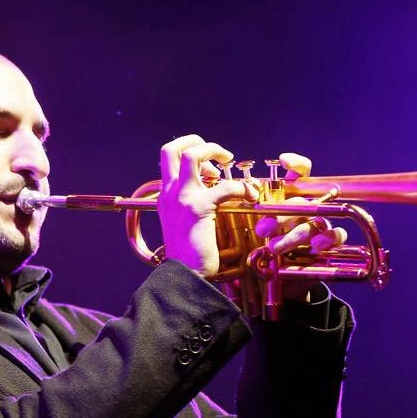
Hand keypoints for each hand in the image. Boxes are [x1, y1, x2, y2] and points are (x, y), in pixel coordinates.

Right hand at [158, 134, 257, 277]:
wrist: (186, 275)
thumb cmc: (190, 255)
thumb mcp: (184, 224)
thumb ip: (191, 204)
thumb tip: (211, 190)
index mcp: (166, 197)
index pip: (168, 158)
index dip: (189, 151)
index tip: (209, 165)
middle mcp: (170, 193)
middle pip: (173, 149)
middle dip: (198, 142)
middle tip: (220, 155)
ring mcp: (182, 199)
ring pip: (193, 155)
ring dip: (216, 152)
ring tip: (231, 163)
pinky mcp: (198, 208)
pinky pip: (223, 186)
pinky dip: (241, 187)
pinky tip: (250, 196)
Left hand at [255, 153, 346, 300]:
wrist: (277, 282)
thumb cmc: (265, 252)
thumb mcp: (252, 231)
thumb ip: (248, 211)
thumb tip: (238, 192)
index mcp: (288, 201)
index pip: (300, 174)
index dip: (296, 164)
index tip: (283, 160)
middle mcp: (306, 210)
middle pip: (300, 203)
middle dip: (279, 215)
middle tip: (262, 229)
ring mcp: (318, 225)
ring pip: (314, 221)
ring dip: (295, 234)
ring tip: (274, 247)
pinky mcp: (328, 243)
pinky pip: (336, 234)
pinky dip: (327, 239)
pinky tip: (314, 246)